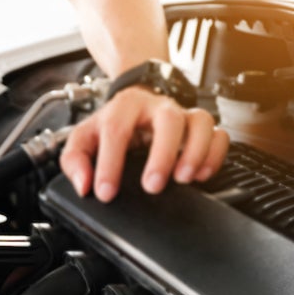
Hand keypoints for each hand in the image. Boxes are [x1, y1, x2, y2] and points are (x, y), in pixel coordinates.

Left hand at [60, 87, 228, 201]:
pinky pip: (219, 135)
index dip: (109, 164)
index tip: (106, 192)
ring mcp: (182, 115)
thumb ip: (75, 160)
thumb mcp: (84, 137)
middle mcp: (157, 107)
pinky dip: (215, 155)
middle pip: (169, 120)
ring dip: (196, 153)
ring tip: (184, 179)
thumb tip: (84, 184)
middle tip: (152, 186)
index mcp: (124, 106)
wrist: (136, 102)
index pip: (116, 130)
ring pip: (201, 123)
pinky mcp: (200, 127)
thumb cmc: (113, 122)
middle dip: (163, 155)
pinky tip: (202, 174)